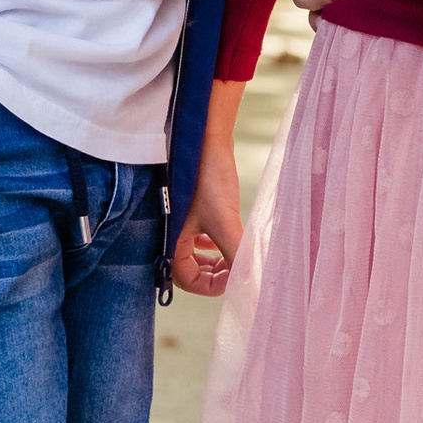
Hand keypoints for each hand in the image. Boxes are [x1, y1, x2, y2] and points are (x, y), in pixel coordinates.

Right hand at [171, 98, 243, 298]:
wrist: (203, 137)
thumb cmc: (208, 178)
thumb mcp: (225, 223)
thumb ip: (238, 255)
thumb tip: (252, 280)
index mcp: (171, 241)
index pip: (186, 280)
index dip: (213, 285)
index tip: (236, 279)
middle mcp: (169, 233)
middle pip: (188, 268)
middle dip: (214, 273)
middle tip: (235, 269)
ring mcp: (177, 219)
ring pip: (193, 251)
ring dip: (213, 257)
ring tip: (231, 255)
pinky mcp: (187, 206)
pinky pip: (195, 234)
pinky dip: (209, 241)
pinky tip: (220, 236)